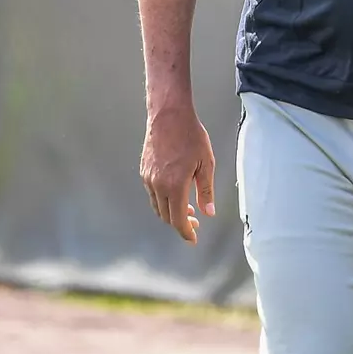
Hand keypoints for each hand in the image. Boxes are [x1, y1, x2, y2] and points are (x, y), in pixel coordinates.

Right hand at [140, 104, 214, 244]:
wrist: (168, 115)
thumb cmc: (190, 135)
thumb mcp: (205, 163)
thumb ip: (206, 191)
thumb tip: (208, 212)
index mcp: (174, 186)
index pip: (178, 220)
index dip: (186, 232)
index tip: (193, 239)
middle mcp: (157, 185)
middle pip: (166, 216)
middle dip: (180, 223)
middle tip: (195, 221)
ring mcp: (148, 178)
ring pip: (157, 206)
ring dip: (171, 212)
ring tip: (186, 208)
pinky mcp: (144, 170)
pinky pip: (152, 194)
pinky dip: (163, 200)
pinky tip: (174, 193)